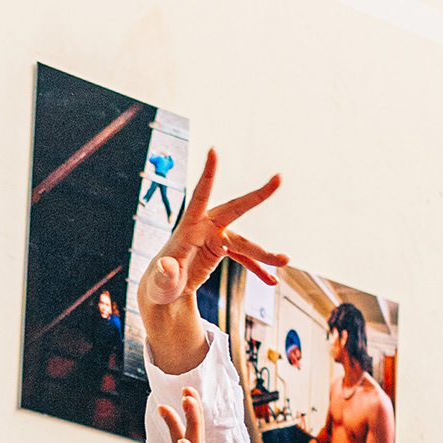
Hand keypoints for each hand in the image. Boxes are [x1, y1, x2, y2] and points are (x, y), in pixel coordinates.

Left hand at [136, 148, 286, 374]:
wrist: (164, 292)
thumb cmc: (159, 286)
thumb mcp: (160, 284)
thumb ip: (165, 275)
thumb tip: (167, 265)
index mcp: (187, 229)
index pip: (199, 197)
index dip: (208, 174)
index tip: (214, 150)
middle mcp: (203, 228)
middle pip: (233, 210)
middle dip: (256, 196)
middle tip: (279, 179)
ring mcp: (214, 238)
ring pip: (244, 243)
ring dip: (263, 254)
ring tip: (284, 262)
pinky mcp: (221, 249)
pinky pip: (244, 257)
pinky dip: (257, 267)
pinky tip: (270, 280)